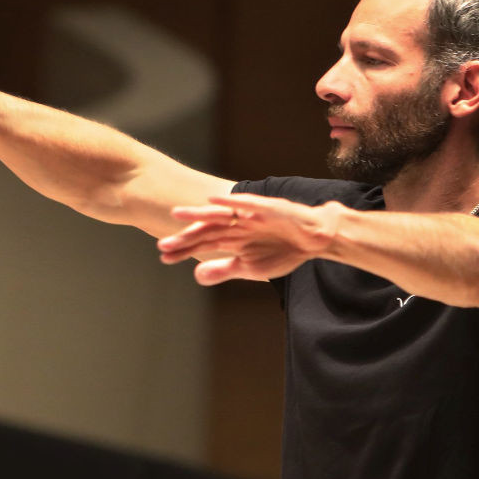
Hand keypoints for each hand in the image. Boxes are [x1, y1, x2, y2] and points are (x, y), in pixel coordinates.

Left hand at [155, 193, 342, 284]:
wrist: (314, 240)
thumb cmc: (282, 251)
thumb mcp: (249, 267)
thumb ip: (224, 269)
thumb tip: (196, 276)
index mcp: (232, 238)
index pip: (203, 244)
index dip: (184, 250)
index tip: (163, 257)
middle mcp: (236, 224)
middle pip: (206, 230)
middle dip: (186, 238)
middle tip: (163, 246)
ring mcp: (250, 215)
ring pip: (220, 215)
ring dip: (199, 215)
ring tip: (178, 214)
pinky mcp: (267, 208)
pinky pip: (245, 205)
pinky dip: (229, 204)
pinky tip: (211, 202)